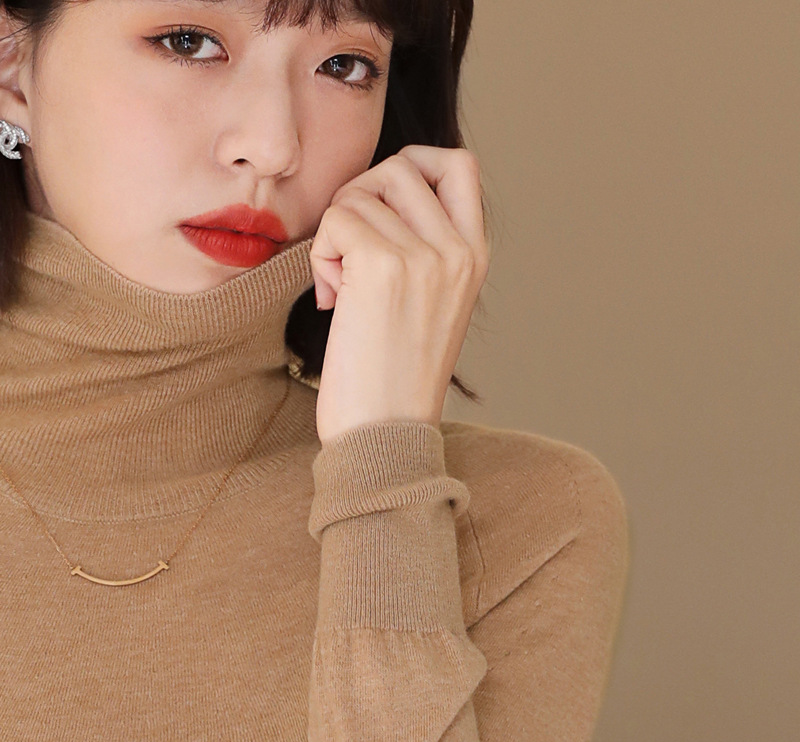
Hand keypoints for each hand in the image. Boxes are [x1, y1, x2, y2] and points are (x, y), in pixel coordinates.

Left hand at [309, 145, 488, 444]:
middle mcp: (458, 249)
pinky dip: (321, 255)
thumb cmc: (396, 375)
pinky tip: (331, 298)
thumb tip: (377, 194)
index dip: (414, 165)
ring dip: (335, 234)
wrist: (385, 432)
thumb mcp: (434, 304)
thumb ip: (425, 248)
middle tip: (349, 249)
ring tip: (341, 287)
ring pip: (359, 194)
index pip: (459, 164)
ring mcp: (426, 256)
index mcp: (475, 256)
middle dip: (361, 197)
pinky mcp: (384, 266)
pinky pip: (336, 220)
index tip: (382, 205)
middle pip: (400, 166)